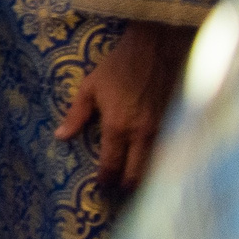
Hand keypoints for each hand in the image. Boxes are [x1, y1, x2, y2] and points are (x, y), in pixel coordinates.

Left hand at [55, 20, 193, 193]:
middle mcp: (143, 134)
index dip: (105, 180)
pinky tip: (155, 168)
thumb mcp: (90, 88)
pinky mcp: (177, 126)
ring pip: (156, 169)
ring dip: (145, 179)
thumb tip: (61, 137)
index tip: (100, 185)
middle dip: (125, 186)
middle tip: (117, 188)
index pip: (112, 165)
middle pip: (136, 175)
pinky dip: (162, 165)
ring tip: (134, 182)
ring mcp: (163, 131)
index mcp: (118, 127)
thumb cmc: (118, 67)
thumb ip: (76, 115)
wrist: (155, 49)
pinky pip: (170, 155)